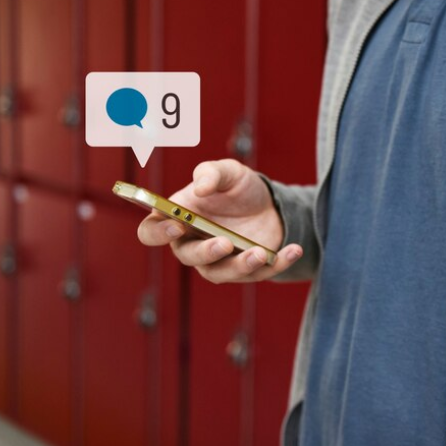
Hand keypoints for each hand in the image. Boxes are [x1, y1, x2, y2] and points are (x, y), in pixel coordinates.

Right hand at [137, 159, 302, 282]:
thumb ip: (211, 173)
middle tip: (224, 242)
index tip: (176, 225)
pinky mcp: (246, 270)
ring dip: (240, 266)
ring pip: (220, 273)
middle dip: (206, 253)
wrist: (269, 203)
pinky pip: (258, 274)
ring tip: (258, 252)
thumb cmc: (238, 188)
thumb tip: (199, 188)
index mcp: (178, 219)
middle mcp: (193, 244)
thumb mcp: (228, 172)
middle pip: (187, 257)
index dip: (158, 232)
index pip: (151, 232)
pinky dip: (277, 264)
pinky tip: (293, 250)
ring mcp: (219, 261)